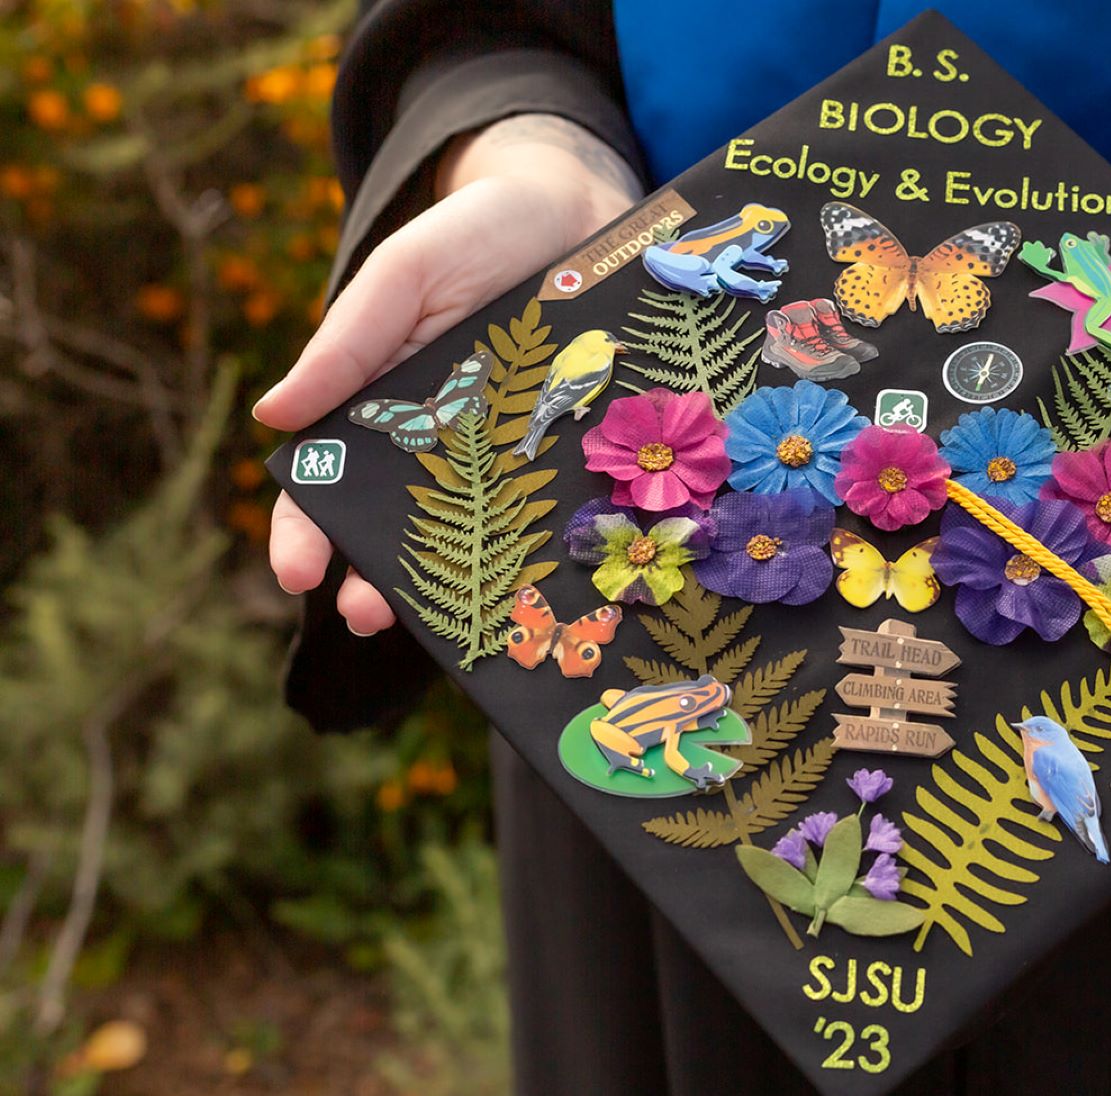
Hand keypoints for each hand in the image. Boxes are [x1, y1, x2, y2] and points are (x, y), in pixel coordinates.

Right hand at [255, 115, 641, 634]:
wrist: (579, 204)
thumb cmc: (475, 234)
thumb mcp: (403, 274)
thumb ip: (349, 341)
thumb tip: (271, 416)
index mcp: (387, 408)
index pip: (331, 483)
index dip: (307, 531)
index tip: (296, 572)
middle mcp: (450, 444)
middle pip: (405, 527)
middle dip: (380, 578)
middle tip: (366, 614)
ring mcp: (516, 453)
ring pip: (485, 534)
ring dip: (465, 580)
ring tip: (452, 616)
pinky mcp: (578, 448)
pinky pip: (562, 505)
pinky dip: (553, 546)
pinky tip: (550, 580)